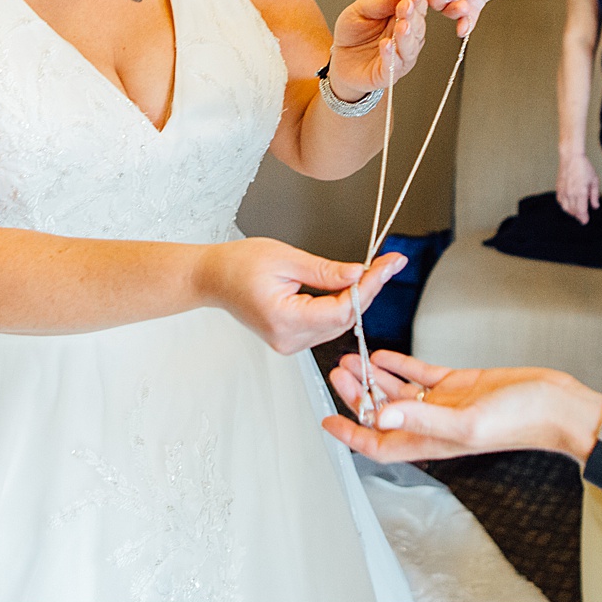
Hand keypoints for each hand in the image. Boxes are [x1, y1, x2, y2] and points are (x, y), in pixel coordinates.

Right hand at [200, 238, 405, 355]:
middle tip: (388, 264)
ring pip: (336, 325)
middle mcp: (288, 339)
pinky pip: (324, 325)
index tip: (388, 265)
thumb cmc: (240, 264)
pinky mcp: (290, 339)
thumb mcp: (286, 258)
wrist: (213, 278)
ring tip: (373, 272)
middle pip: (342, 320)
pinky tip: (349, 287)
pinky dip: (339, 307)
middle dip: (368, 291)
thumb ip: (325, 271)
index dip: (369, 288)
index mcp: (285, 319)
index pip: (341, 310)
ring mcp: (289, 343)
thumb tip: (359, 274)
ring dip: (355, 300)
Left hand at [321, 349, 601, 463]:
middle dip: (356, 395)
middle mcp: (432, 424)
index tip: (326, 422)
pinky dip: (400, 364)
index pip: (379, 443)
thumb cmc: (518, 421)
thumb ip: (422, 418)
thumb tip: (381, 416)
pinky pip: (421, 375)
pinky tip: (384, 353)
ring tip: (352, 356)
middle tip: (336, 371)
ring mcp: (445, 403)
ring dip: (374, 377)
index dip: (350, 434)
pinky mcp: (459, 383)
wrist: (553, 404)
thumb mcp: (466, 421)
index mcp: (431, 441)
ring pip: (398, 392)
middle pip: (383, 413)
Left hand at [325, 0, 426, 102]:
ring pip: (409, 47)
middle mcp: (404, 38)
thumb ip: (379, 4)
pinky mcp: (388, 73)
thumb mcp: (360, 11)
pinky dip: (390, 56)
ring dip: (406, 36)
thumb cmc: (352, 34)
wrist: (339, 59)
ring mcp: (399, 56)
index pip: (415, 8)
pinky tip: (386, 45)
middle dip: (412, 15)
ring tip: (402, 25)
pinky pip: (393, 66)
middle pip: (416, 26)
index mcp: (401, 19)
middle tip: (407, 5)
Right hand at [557, 150, 600, 222]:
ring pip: (566, 208)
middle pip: (574, 211)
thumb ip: (595, 195)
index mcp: (581, 192)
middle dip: (578, 216)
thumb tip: (595, 206)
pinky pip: (560, 201)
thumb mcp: (594, 180)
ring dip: (571, 212)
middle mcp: (571, 193)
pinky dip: (564, 205)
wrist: (571, 157)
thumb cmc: (584, 167)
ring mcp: (563, 191)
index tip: (585, 221)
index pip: (581, 211)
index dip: (583, 218)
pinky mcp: (558, 188)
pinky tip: (569, 204)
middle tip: (583, 217)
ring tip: (576, 211)